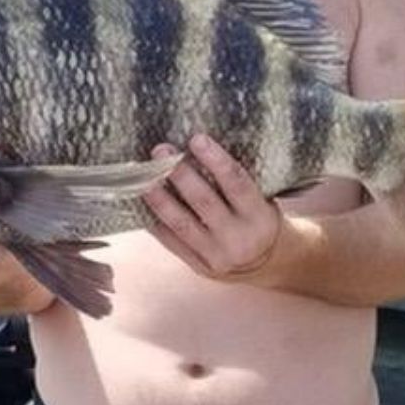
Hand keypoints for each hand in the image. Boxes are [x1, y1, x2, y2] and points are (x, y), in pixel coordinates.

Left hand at [142, 134, 288, 283]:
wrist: (265, 264)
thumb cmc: (258, 220)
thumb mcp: (262, 201)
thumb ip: (236, 182)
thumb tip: (197, 147)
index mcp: (259, 216)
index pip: (237, 184)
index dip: (216, 160)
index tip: (196, 139)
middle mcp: (238, 237)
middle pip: (203, 201)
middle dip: (180, 174)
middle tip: (161, 151)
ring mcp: (217, 254)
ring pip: (181, 223)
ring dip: (159, 197)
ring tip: (143, 176)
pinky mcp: (199, 265)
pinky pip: (171, 241)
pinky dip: (154, 221)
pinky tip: (140, 203)